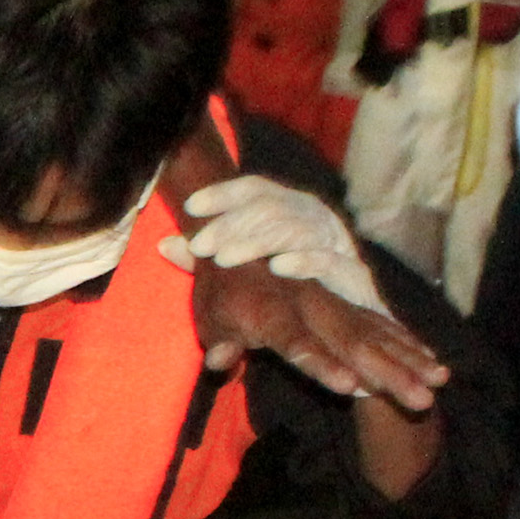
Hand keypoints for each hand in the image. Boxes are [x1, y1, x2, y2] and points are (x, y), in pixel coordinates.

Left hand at [178, 175, 391, 317]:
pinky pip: (328, 260)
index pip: (255, 188)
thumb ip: (213, 255)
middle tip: (201, 246)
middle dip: (231, 223)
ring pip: (294, 227)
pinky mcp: (353, 274)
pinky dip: (302, 260)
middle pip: (270, 206)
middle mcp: (314, 217)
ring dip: (256, 241)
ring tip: (225, 258)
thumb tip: (166, 244)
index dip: (224, 193)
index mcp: (290, 208)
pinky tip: (277, 267)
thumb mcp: (249, 272)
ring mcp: (336, 242)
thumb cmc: (294, 294)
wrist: (350, 331)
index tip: (191, 207)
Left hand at [191, 258, 444, 408]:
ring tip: (439, 382)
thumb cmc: (221, 288)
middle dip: (391, 371)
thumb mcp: (209, 316)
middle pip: (355, 342)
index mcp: (273, 312)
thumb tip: (221, 362)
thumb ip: (220, 341)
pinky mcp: (347, 305)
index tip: (349, 385)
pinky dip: (407, 344)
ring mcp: (334, 303)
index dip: (321, 364)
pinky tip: (433, 363)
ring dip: (408, 359)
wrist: (241, 239)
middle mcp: (312, 306)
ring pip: (377, 334)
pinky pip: (382, 327)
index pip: (298, 343)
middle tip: (423, 398)